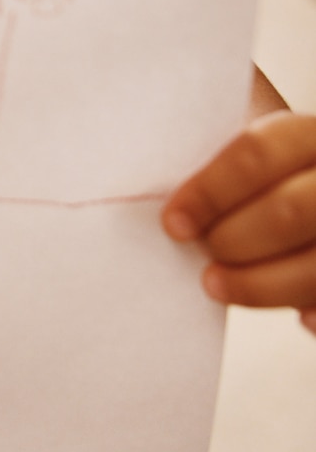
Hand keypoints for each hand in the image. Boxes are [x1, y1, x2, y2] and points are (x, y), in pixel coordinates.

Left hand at [162, 111, 315, 332]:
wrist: (310, 183)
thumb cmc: (267, 172)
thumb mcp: (246, 137)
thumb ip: (212, 148)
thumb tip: (151, 172)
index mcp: (308, 134)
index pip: (257, 153)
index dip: (210, 191)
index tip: (173, 223)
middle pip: (289, 212)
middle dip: (233, 241)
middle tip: (203, 253)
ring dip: (260, 285)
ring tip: (216, 285)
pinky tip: (301, 316)